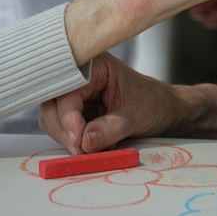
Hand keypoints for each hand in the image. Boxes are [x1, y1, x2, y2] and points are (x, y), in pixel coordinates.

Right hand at [39, 52, 183, 154]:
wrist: (164, 108)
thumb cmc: (153, 102)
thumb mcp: (135, 116)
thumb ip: (110, 128)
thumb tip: (84, 143)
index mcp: (94, 66)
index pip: (67, 92)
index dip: (68, 117)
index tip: (78, 140)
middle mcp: (79, 76)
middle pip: (52, 105)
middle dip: (65, 131)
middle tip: (81, 151)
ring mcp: (75, 94)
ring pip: (53, 118)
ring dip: (68, 137)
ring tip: (92, 148)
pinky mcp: (76, 110)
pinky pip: (62, 127)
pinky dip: (73, 140)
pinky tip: (92, 144)